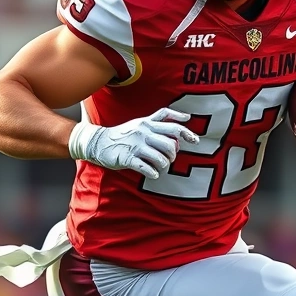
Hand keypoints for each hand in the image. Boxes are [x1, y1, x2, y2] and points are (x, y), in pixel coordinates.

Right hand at [69, 108, 199, 179]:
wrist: (99, 142)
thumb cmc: (124, 134)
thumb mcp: (141, 122)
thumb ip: (160, 121)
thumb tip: (184, 122)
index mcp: (148, 123)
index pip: (172, 125)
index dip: (186, 132)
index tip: (196, 141)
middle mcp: (143, 132)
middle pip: (170, 144)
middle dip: (174, 154)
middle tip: (169, 158)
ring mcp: (135, 145)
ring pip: (161, 158)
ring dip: (164, 165)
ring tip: (160, 166)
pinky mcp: (127, 158)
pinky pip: (147, 168)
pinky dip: (153, 173)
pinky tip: (153, 174)